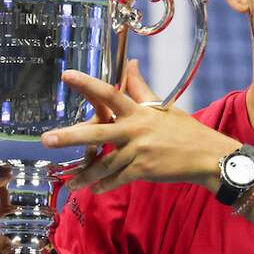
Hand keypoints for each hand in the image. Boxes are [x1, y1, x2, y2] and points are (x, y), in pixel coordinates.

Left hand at [41, 60, 238, 193]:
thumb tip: (130, 64)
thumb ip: (141, 88)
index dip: (87, 84)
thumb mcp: (163, 107)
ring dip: (85, 175)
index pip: (110, 94)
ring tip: (70, 181)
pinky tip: (94, 189)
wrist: (206, 156)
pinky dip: (105, 185)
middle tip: (47, 140)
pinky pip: (117, 179)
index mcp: (139, 111)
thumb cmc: (184, 131)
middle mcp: (136, 130)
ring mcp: (139, 151)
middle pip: (97, 133)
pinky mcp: (143, 170)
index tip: (66, 75)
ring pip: (104, 164)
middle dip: (70, 137)